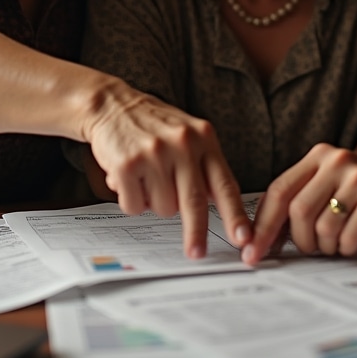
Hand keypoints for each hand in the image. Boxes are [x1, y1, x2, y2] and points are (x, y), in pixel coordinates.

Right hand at [81, 82, 249, 258]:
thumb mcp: (189, 134)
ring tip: (147, 178)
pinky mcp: (128, 164)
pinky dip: (131, 200)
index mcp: (204, 138)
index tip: (244, 237)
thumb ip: (204, 165)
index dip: (235, 214)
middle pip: (195, 202)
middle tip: (197, 253)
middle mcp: (183, 144)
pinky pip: (135, 205)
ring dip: (154, 202)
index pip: (225, 183)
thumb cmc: (154, 125)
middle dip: (196, 232)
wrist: (113, 105)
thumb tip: (220, 205)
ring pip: (163, 207)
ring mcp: (155, 153)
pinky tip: (129, 178)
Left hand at [242, 143, 356, 264]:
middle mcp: (336, 161)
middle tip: (313, 251)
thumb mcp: (334, 188)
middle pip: (297, 212)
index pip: (278, 191)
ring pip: (321, 228)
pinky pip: (347, 237)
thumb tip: (263, 237)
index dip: (263, 226)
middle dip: (300, 242)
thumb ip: (303, 202)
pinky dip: (349, 248)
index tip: (252, 252)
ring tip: (341, 242)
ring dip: (328, 247)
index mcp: (319, 156)